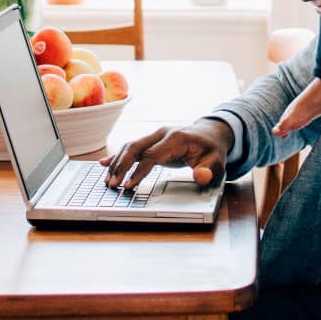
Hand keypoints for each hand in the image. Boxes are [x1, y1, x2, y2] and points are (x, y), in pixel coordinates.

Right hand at [100, 120, 232, 191]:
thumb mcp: (216, 162)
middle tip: (112, 184)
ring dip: (117, 162)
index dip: (139, 171)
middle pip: (135, 147)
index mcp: (176, 138)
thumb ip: (209, 170)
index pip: (152, 155)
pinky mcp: (151, 140)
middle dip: (121, 166)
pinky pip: (132, 146)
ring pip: (130, 146)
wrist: (211, 134)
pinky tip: (104, 163)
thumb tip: (201, 176)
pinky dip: (117, 155)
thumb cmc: (212, 150)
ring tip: (108, 181)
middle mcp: (162, 134)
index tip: (128, 186)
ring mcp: (155, 135)